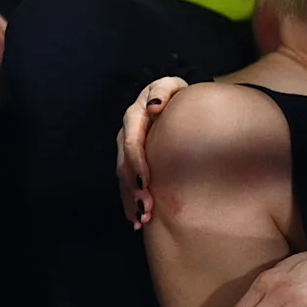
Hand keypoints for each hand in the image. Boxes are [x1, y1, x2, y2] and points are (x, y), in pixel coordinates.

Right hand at [115, 74, 187, 228]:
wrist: (182, 104)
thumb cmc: (181, 96)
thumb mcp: (174, 87)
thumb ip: (164, 91)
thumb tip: (153, 106)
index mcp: (136, 113)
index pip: (131, 139)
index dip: (136, 161)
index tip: (146, 182)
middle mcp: (128, 131)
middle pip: (125, 162)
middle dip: (133, 187)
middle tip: (147, 207)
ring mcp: (128, 146)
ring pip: (124, 175)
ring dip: (130, 198)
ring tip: (142, 218)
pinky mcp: (132, 159)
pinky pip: (127, 181)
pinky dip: (130, 200)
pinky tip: (135, 218)